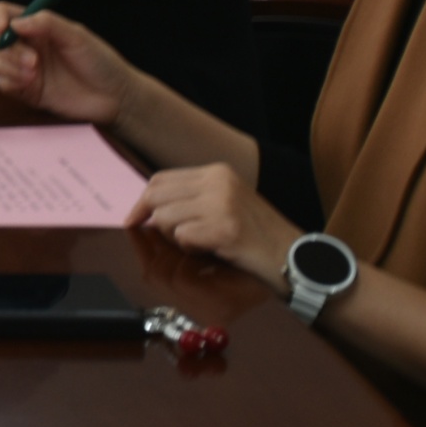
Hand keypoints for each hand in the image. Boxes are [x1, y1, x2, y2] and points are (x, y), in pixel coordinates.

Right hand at [0, 3, 135, 125]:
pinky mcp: (26, 92)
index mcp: (37, 27)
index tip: (2, 28)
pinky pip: (3, 84)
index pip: (2, 13)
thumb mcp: (77, 36)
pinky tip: (31, 84)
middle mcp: (27, 46)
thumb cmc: (100, 61)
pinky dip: (10, 82)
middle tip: (34, 61)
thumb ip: (47, 24)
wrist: (114, 97)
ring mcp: (24, 69)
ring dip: (8, 66)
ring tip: (34, 75)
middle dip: (8, 50)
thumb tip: (15, 23)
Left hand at [129, 162, 298, 288]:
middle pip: (156, 196)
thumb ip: (192, 197)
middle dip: (155, 221)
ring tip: (201, 243)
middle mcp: (218, 181)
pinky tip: (211, 250)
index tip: (133, 220)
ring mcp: (222, 204)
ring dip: (175, 238)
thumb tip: (147, 206)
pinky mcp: (225, 229)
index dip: (142, 202)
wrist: (291, 255)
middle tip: (174, 238)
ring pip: (164, 218)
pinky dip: (191, 249)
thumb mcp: (225, 202)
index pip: (160, 179)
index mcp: (217, 171)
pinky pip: (182, 237)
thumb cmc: (255, 234)